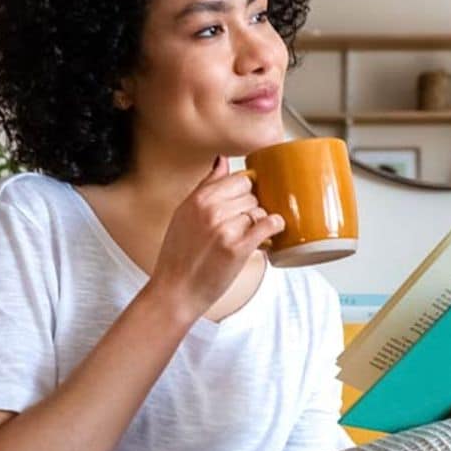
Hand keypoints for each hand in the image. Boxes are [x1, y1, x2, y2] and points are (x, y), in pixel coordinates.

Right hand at [149, 156, 284, 318]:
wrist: (176, 290)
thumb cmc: (180, 256)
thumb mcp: (184, 213)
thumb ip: (206, 186)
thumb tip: (222, 160)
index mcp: (198, 199)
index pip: (238, 179)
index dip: (246, 193)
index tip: (245, 205)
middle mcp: (210, 209)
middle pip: (252, 195)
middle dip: (252, 210)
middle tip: (246, 226)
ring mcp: (224, 227)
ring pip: (260, 211)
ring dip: (260, 223)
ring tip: (251, 237)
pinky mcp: (237, 247)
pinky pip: (268, 225)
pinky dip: (275, 228)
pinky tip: (272, 234)